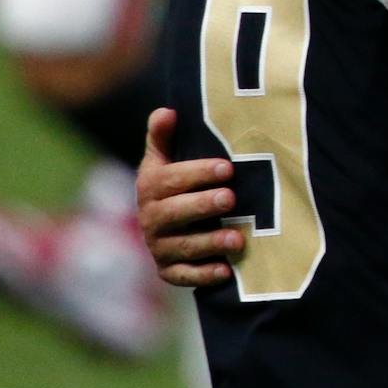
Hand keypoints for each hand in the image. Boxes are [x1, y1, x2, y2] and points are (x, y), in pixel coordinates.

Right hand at [137, 107, 242, 288]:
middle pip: (175, 213)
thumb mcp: (164, 159)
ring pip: (183, 246)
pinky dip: (204, 275)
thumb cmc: (173, 185)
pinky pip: (184, 276)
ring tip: (238, 239)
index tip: (228, 168)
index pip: (170, 179)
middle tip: (231, 198)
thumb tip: (167, 111)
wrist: (163, 226)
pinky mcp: (168, 271)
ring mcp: (159, 247)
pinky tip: (227, 270)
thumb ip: (162, 136)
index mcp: (149, 188)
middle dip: (203, 205)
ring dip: (210, 242)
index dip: (198, 173)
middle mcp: (150, 219)